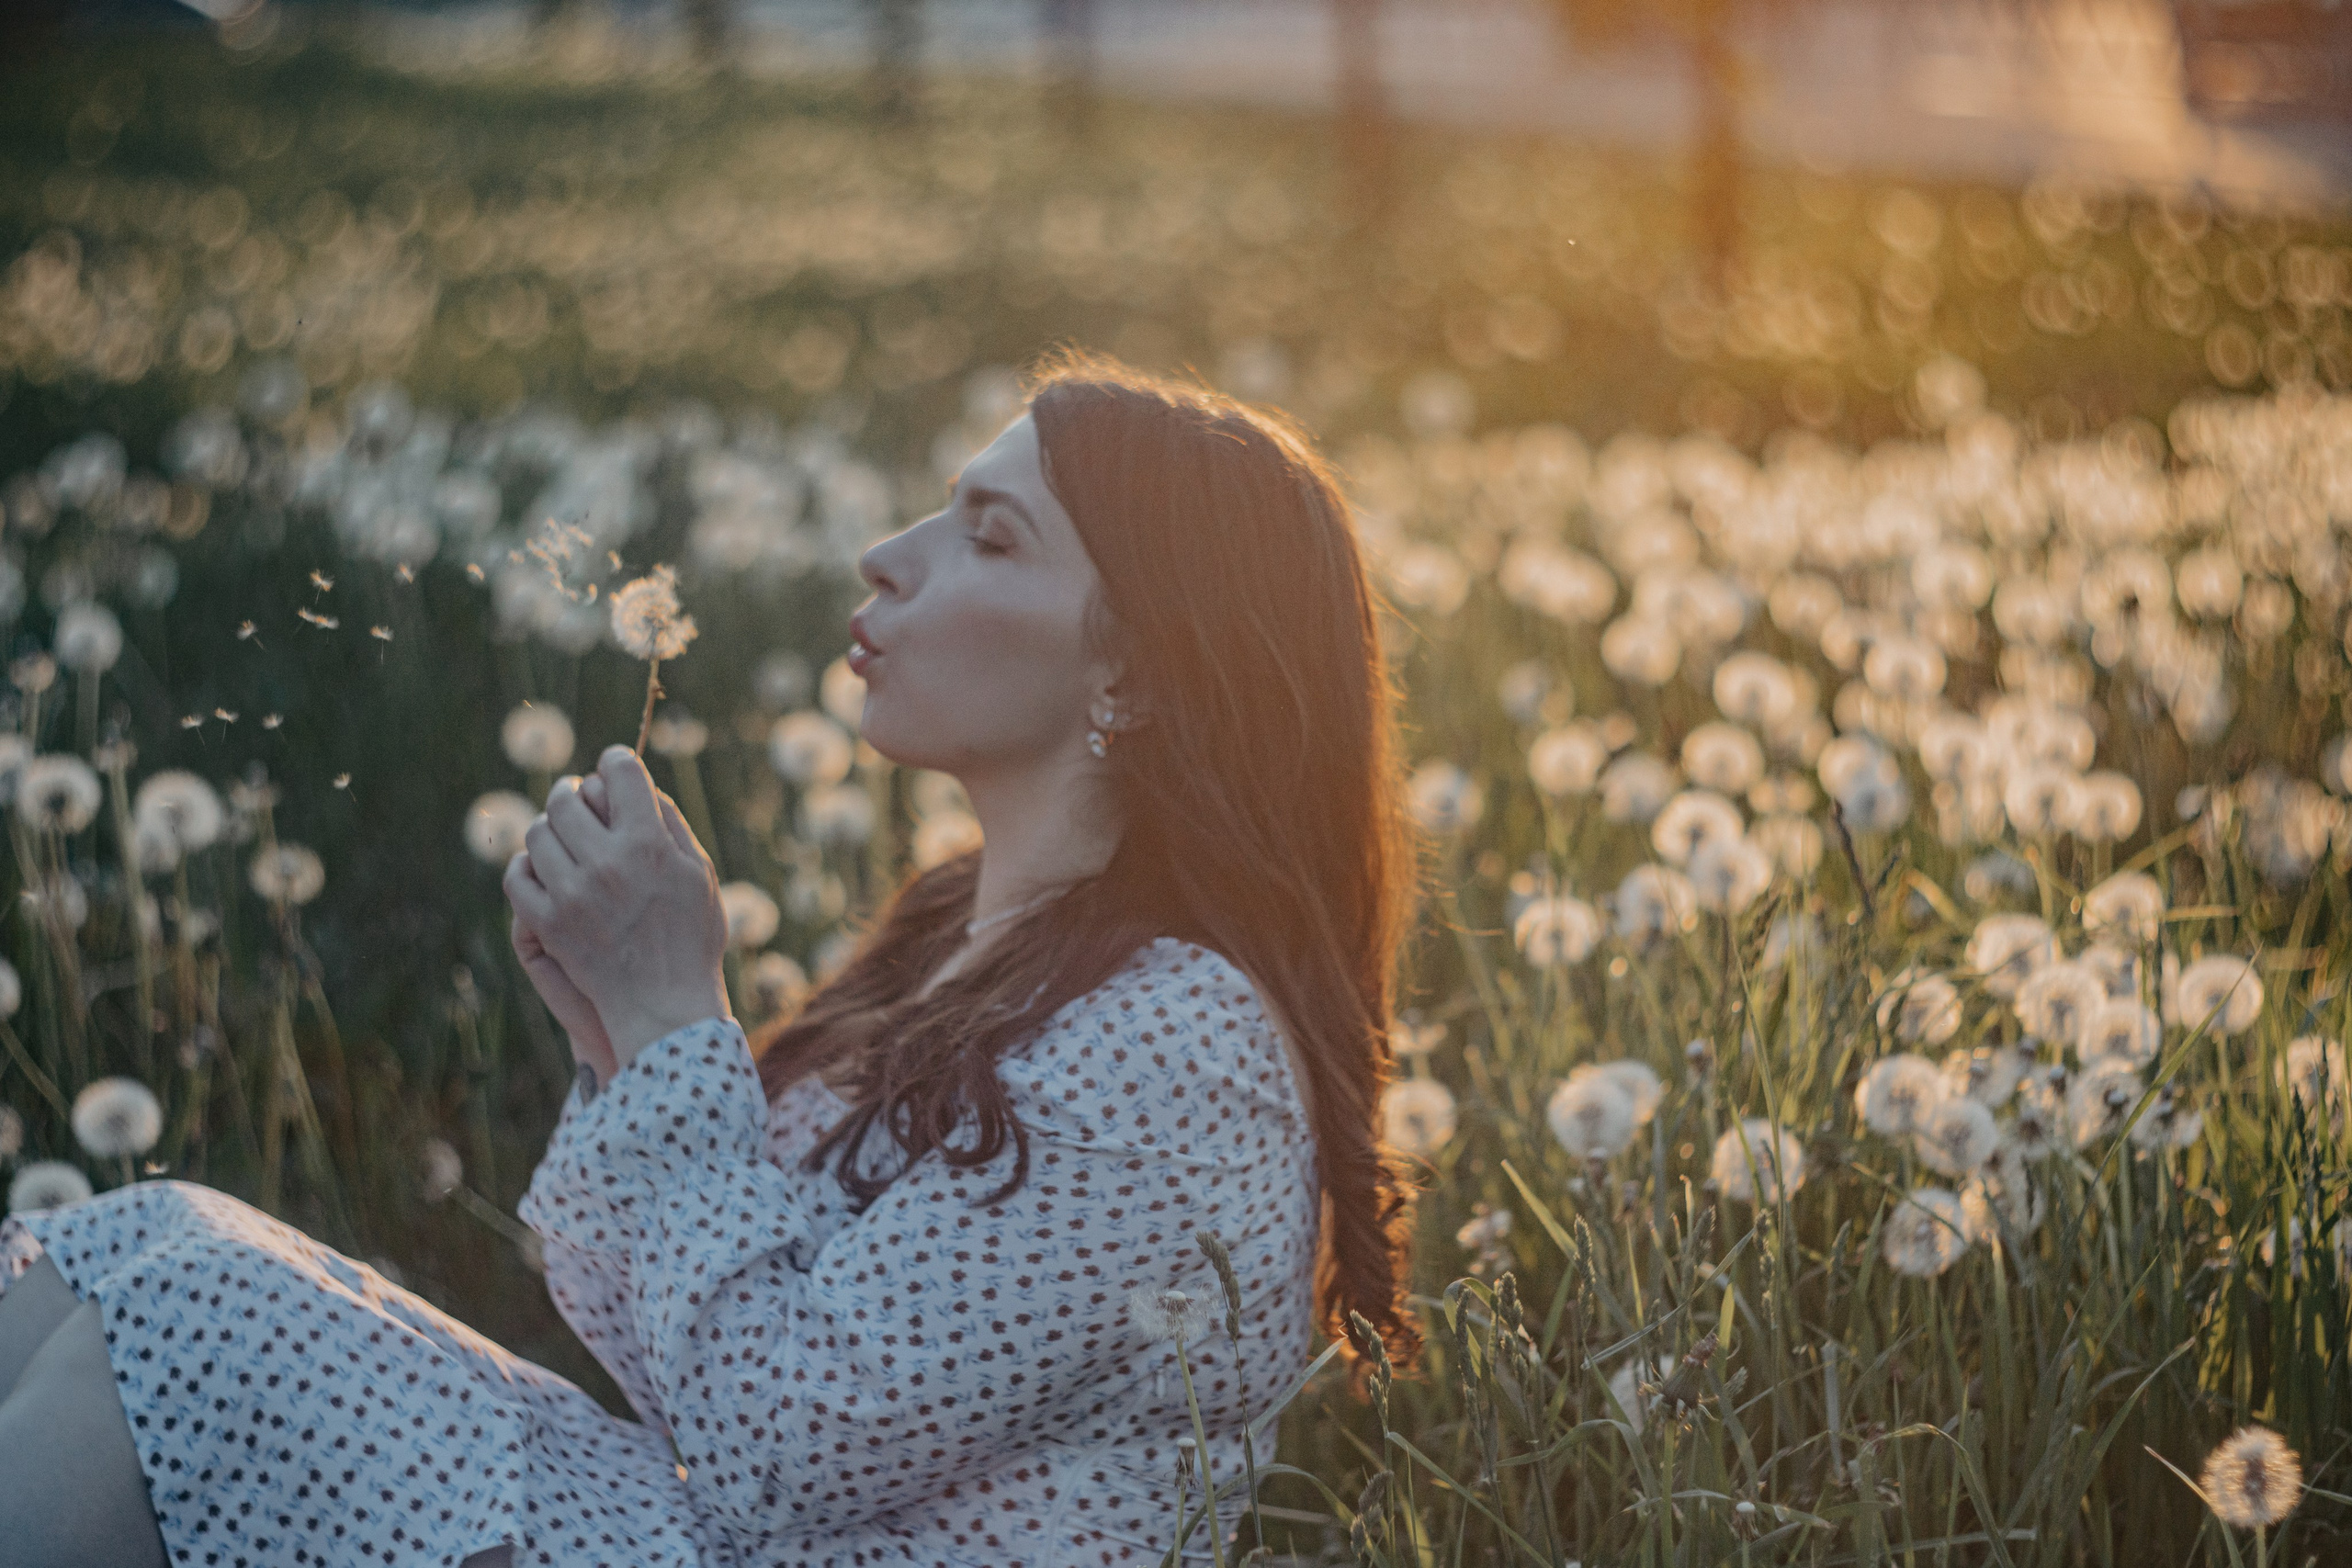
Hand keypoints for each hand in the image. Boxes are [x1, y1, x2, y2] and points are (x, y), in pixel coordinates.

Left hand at [504, 746, 731, 1073]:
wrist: (664, 1004)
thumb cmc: (692, 937)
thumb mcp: (700, 874)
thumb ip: (671, 824)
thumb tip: (639, 785)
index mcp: (649, 844)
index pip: (620, 770)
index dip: (617, 762)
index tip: (616, 770)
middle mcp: (606, 862)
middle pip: (568, 796)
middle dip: (575, 792)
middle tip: (581, 801)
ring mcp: (571, 893)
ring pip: (538, 832)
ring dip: (551, 829)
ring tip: (566, 841)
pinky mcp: (547, 923)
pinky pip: (516, 875)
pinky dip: (525, 868)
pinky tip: (545, 872)